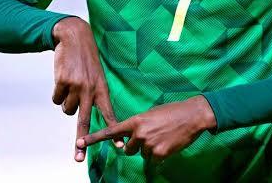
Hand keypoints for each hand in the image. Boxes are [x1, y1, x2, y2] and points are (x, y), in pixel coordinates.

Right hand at [52, 17, 123, 161]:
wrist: (74, 38)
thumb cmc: (86, 60)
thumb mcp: (96, 76)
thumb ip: (93, 95)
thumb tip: (83, 117)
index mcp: (102, 88)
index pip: (109, 113)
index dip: (113, 130)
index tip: (119, 145)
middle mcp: (90, 89)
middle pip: (84, 120)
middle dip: (81, 141)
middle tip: (79, 157)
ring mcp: (76, 86)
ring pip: (66, 110)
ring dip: (65, 102)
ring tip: (70, 85)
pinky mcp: (63, 82)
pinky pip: (55, 99)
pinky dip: (57, 93)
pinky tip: (62, 78)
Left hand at [77, 95, 216, 163]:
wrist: (192, 115)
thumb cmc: (172, 112)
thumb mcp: (151, 114)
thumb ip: (138, 125)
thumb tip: (131, 139)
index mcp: (136, 121)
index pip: (111, 131)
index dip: (94, 138)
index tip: (79, 142)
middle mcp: (139, 133)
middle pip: (128, 149)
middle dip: (136, 146)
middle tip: (151, 136)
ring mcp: (149, 144)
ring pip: (142, 154)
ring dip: (150, 149)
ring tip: (163, 137)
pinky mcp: (159, 154)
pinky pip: (154, 159)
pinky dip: (160, 154)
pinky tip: (169, 143)